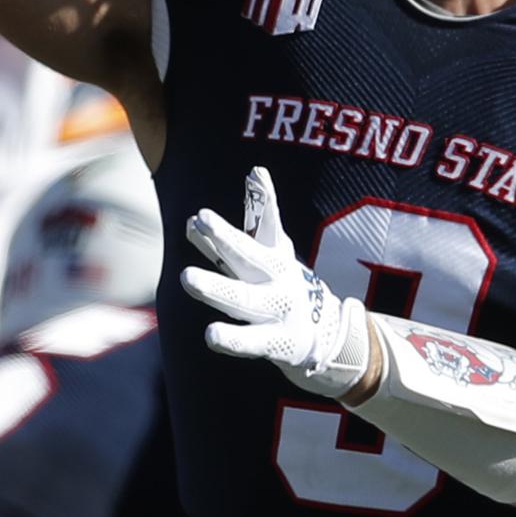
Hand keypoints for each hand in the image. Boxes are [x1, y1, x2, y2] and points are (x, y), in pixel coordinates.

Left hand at [181, 167, 369, 398]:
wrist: (329, 336)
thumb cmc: (283, 289)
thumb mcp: (266, 260)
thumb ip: (229, 241)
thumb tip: (194, 217)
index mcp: (277, 256)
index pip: (268, 224)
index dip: (264, 200)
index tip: (254, 175)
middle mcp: (279, 279)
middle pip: (250, 256)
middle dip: (225, 238)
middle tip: (202, 219)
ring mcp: (279, 310)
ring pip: (243, 298)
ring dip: (216, 288)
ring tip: (186, 277)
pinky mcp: (277, 342)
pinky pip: (252, 341)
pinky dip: (233, 339)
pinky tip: (211, 335)